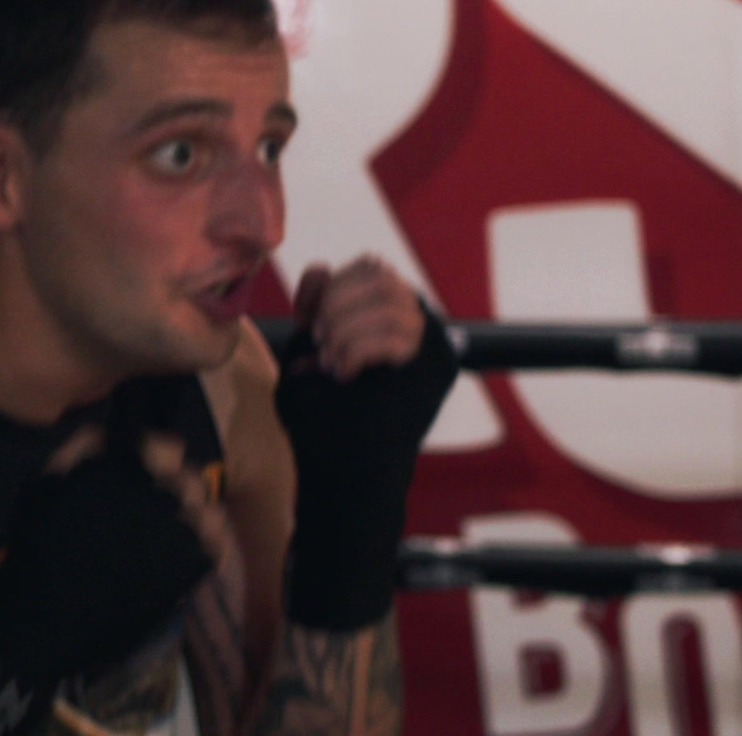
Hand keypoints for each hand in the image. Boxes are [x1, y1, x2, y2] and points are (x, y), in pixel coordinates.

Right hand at [0, 432, 217, 735]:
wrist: (47, 615)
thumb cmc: (38, 548)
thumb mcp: (43, 485)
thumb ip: (78, 449)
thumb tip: (109, 430)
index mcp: (127, 468)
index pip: (167, 446)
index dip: (158, 457)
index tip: (148, 472)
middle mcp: (160, 493)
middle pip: (192, 479)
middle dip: (178, 489)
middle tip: (157, 510)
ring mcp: (180, 531)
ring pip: (209, 511)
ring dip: (194, 519)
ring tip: (170, 536)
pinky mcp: (189, 569)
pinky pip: (216, 547)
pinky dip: (206, 548)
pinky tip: (182, 558)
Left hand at [275, 255, 457, 629]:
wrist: (341, 476)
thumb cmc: (321, 422)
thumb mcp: (306, 354)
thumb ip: (313, 309)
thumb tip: (319, 266)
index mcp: (394, 318)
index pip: (369, 268)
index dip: (332, 288)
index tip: (312, 330)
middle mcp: (423, 328)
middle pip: (380, 276)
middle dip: (337, 306)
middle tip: (321, 348)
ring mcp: (433, 349)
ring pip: (389, 300)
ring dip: (346, 328)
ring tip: (331, 363)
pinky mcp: (435, 372)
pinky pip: (397, 333)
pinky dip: (358, 348)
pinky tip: (343, 374)